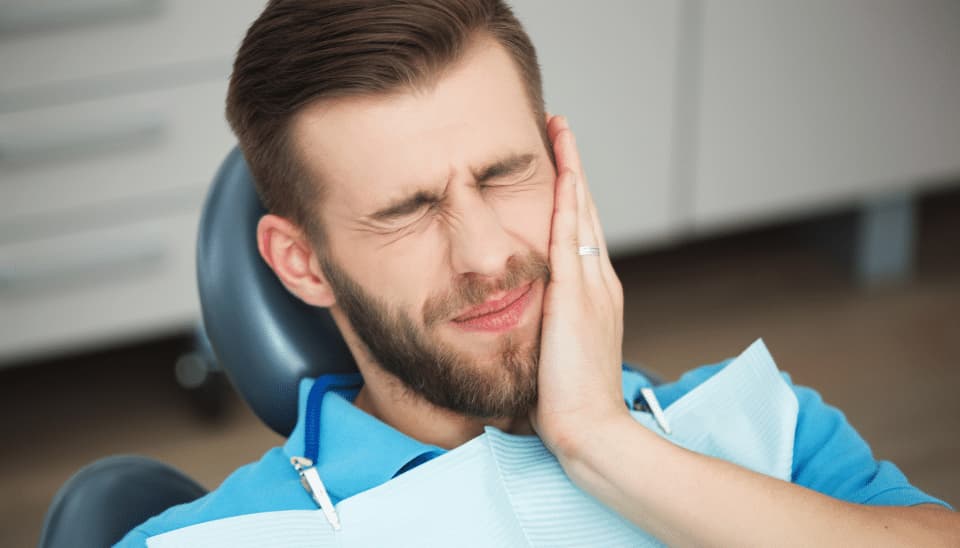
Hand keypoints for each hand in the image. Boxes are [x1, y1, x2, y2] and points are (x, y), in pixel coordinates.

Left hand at [530, 115, 628, 459]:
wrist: (590, 429)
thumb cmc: (568, 401)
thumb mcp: (557, 352)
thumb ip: (548, 326)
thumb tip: (528, 317)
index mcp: (595, 295)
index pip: (582, 233)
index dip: (572, 195)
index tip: (561, 166)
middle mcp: (599, 282)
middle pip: (587, 212)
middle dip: (574, 168)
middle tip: (562, 129)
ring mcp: (593, 286)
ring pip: (582, 213)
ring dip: (571, 169)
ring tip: (562, 132)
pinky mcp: (577, 296)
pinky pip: (571, 236)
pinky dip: (569, 200)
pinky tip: (563, 173)